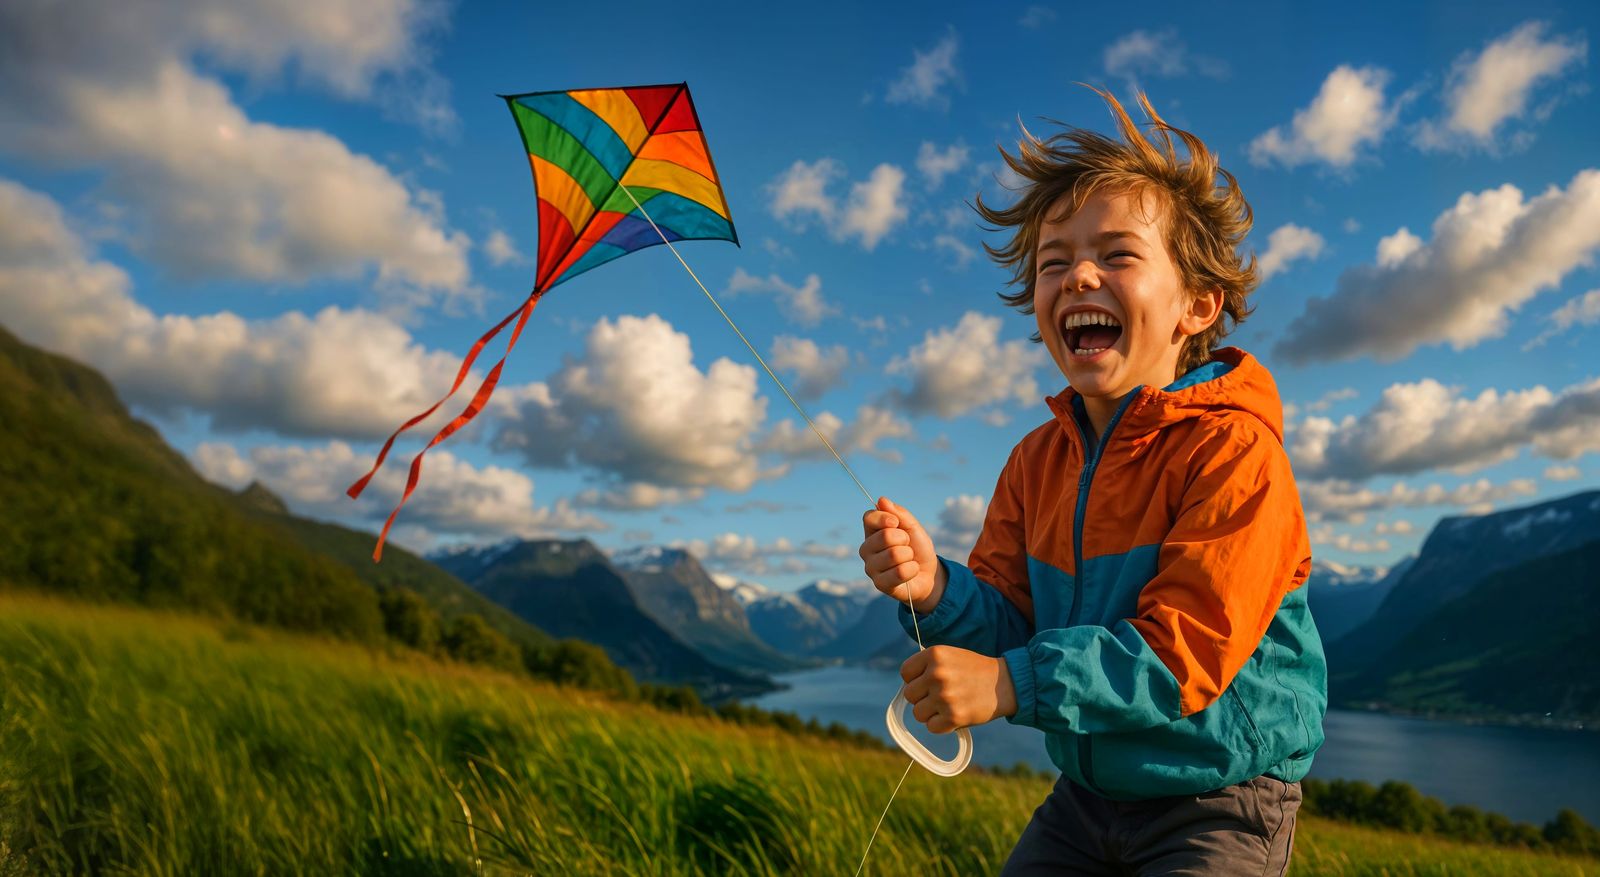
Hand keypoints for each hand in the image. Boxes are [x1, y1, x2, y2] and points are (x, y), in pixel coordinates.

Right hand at [860, 496, 944, 607]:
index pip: (868, 517)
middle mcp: (866, 549)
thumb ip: (899, 514)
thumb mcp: (913, 527)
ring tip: (909, 560)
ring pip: (894, 554)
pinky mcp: (879, 584)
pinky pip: (899, 572)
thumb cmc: (917, 548)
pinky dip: (912, 570)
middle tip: (907, 546)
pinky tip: (911, 572)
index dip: (884, 518)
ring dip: (909, 556)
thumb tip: (882, 500)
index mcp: (871, 532)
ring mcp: (871, 568)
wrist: (928, 574)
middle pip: (884, 536)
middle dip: (904, 539)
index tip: (896, 523)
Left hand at [900, 646, 1017, 733]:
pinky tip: (954, 715)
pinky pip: (932, 727)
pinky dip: (941, 725)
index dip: (915, 680)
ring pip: (918, 713)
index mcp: (935, 654)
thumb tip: (907, 686)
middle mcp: (937, 674)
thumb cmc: (974, 670)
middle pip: (910, 695)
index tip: (928, 682)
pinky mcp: (954, 716)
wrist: (1004, 683)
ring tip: (949, 705)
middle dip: (923, 697)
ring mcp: (944, 696)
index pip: (906, 673)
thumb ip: (927, 666)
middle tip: (941, 695)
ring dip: (931, 713)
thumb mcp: (950, 656)